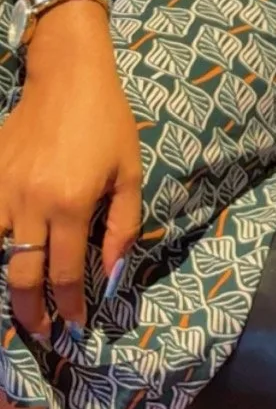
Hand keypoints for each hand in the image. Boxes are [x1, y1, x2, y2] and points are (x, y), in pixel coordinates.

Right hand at [0, 6, 140, 338]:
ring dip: (4, 287)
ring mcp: (3, 190)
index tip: (74, 327)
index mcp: (70, 204)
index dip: (69, 306)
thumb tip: (111, 275)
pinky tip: (3, 261)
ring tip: (17, 309)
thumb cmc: (107, 121)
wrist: (67, 74)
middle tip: (41, 333)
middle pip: (22, 276)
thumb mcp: (130, 172)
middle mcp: (31, 203)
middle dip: (31, 313)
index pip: (66, 273)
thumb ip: (121, 226)